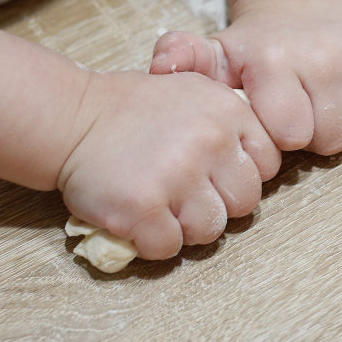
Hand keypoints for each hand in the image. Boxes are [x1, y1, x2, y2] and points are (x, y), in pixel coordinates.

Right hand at [58, 70, 278, 260]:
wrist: (73, 119)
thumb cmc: (134, 110)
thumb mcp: (195, 94)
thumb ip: (230, 123)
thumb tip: (257, 163)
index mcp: (228, 112)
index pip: (268, 163)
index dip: (240, 175)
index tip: (214, 174)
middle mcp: (211, 142)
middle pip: (245, 202)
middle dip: (217, 205)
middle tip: (184, 194)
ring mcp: (178, 176)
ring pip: (210, 230)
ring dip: (185, 227)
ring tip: (160, 205)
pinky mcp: (143, 208)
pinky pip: (169, 247)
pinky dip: (152, 241)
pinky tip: (137, 218)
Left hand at [150, 0, 341, 156]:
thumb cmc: (258, 43)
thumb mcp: (218, 54)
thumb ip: (185, 62)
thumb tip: (159, 64)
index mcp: (274, 63)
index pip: (293, 136)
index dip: (288, 136)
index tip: (280, 120)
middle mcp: (320, 55)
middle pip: (333, 137)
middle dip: (321, 134)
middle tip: (308, 112)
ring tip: (333, 102)